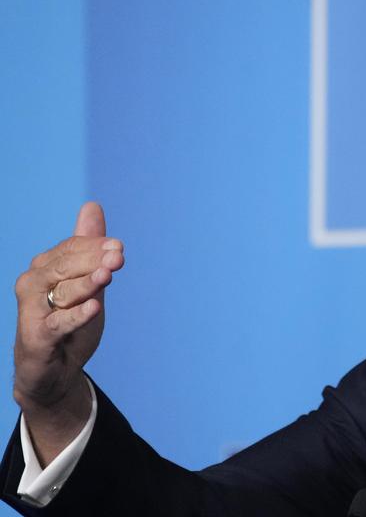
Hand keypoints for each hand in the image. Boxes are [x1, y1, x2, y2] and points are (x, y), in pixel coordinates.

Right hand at [13, 202, 123, 463]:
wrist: (54, 371)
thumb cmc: (69, 323)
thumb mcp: (86, 283)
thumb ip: (89, 249)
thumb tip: (93, 206)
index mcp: (45, 268)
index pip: (72, 249)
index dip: (96, 246)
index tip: (119, 247)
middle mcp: (33, 284)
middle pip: (66, 266)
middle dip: (95, 260)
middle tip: (119, 257)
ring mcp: (33, 310)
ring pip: (64, 291)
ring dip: (87, 283)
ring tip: (108, 275)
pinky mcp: (37, 337)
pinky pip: (59, 323)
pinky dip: (77, 316)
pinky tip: (94, 308)